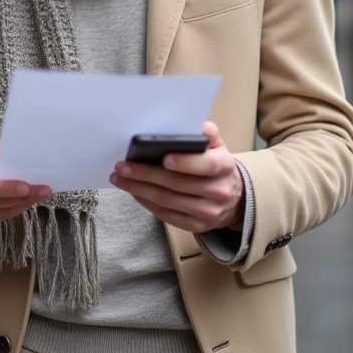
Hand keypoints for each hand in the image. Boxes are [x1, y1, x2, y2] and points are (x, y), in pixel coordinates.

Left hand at [110, 121, 243, 233]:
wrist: (232, 199)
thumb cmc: (215, 166)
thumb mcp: (217, 147)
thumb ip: (208, 135)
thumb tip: (199, 127)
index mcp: (225, 167)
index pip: (206, 165)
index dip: (185, 162)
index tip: (163, 157)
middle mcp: (218, 192)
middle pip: (178, 184)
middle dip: (146, 174)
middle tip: (123, 166)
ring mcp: (207, 212)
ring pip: (167, 201)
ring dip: (139, 189)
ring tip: (120, 178)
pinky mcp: (196, 226)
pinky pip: (166, 215)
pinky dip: (146, 202)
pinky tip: (133, 191)